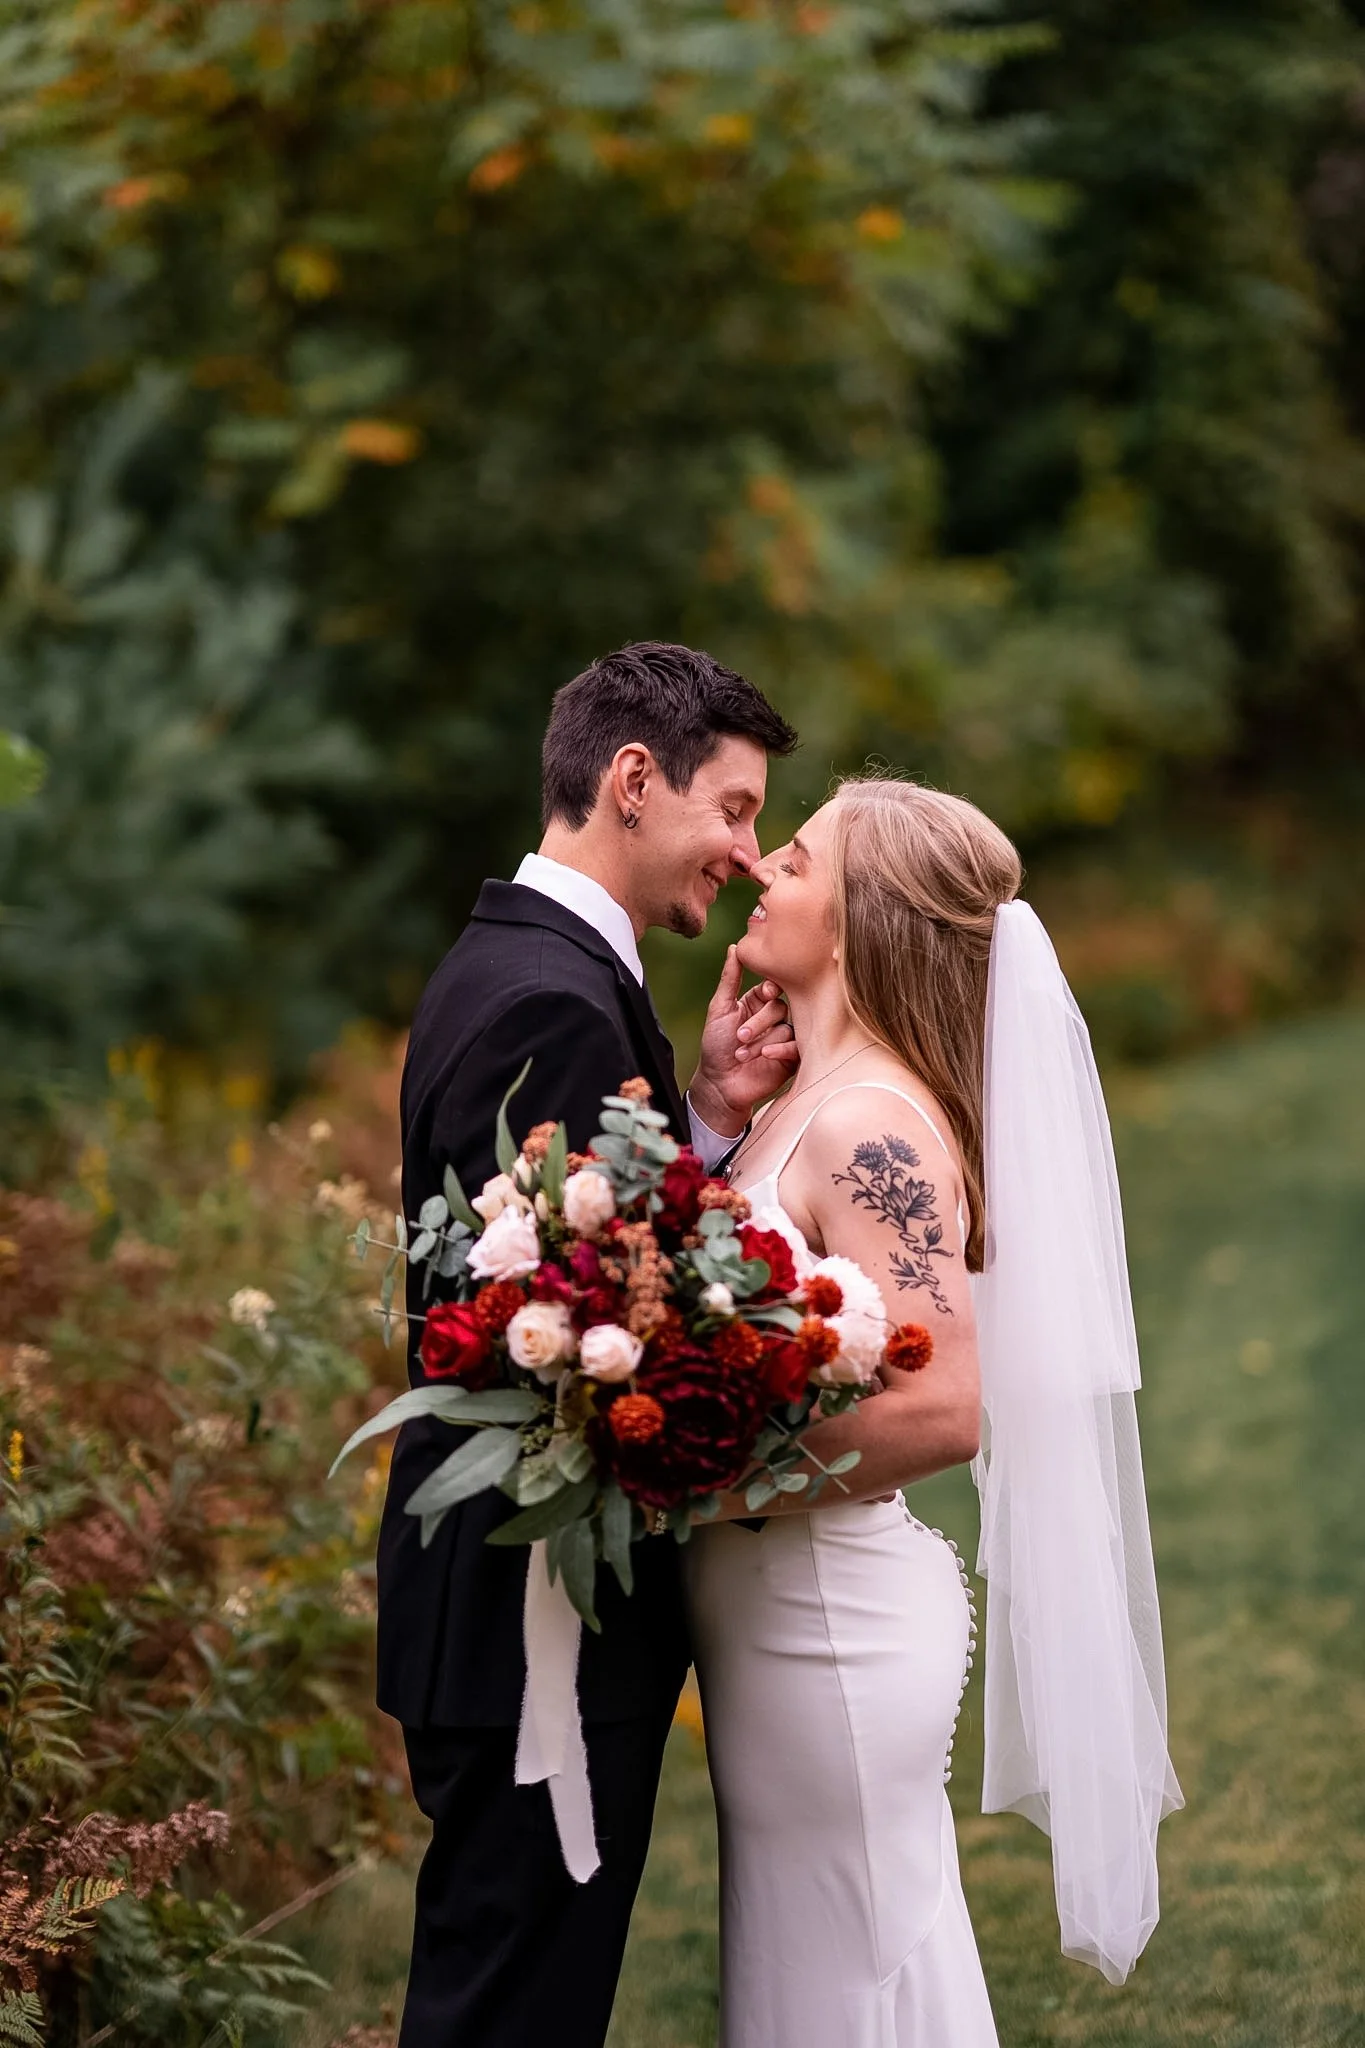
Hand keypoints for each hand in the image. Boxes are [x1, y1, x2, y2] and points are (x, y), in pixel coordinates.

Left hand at [688, 945, 798, 1137]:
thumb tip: (735, 947)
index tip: (763, 993)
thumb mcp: (720, 1009)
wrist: (719, 1084)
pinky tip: (764, 1056)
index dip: (771, 988)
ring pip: (787, 1028)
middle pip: (781, 1007)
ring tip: (742, 1053)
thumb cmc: (716, 1046)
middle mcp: (774, 1018)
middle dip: (760, 1021)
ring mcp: (784, 1037)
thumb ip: (729, 978)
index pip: (774, 986)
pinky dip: (781, 1049)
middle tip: (740, 1036)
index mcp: (758, 1003)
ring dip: (763, 1040)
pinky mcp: (792, 1057)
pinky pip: (797, 1047)